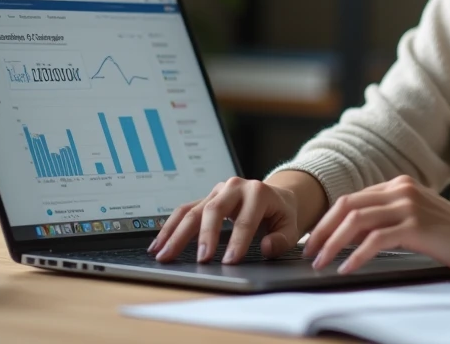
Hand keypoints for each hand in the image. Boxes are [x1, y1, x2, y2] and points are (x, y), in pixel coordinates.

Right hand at [149, 176, 300, 263]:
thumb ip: (282, 239)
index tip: (230, 261)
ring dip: (177, 233)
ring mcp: (217, 191)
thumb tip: (265, 247)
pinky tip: (159, 244)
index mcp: (258, 192)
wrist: (275, 196)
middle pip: (215, 210)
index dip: (238, 241)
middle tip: (202, 260)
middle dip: (206, 236)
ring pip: (193, 210)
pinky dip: (169, 228)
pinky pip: (183, 211)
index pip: (245, 219)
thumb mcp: (291, 225)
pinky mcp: (205, 199)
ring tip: (164, 254)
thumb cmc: (281, 214)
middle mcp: (234, 187)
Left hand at [302, 175, 449, 275]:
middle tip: (309, 252)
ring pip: (356, 220)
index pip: (351, 198)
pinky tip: (347, 269)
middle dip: (322, 230)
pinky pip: (375, 240)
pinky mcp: (415, 225)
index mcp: (398, 184)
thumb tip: (350, 236)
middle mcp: (400, 189)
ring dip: (332, 243)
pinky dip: (356, 256)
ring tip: (320, 263)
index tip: (314, 240)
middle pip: (347, 205)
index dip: (328, 220)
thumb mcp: (415, 219)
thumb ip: (387, 219)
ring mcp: (408, 205)